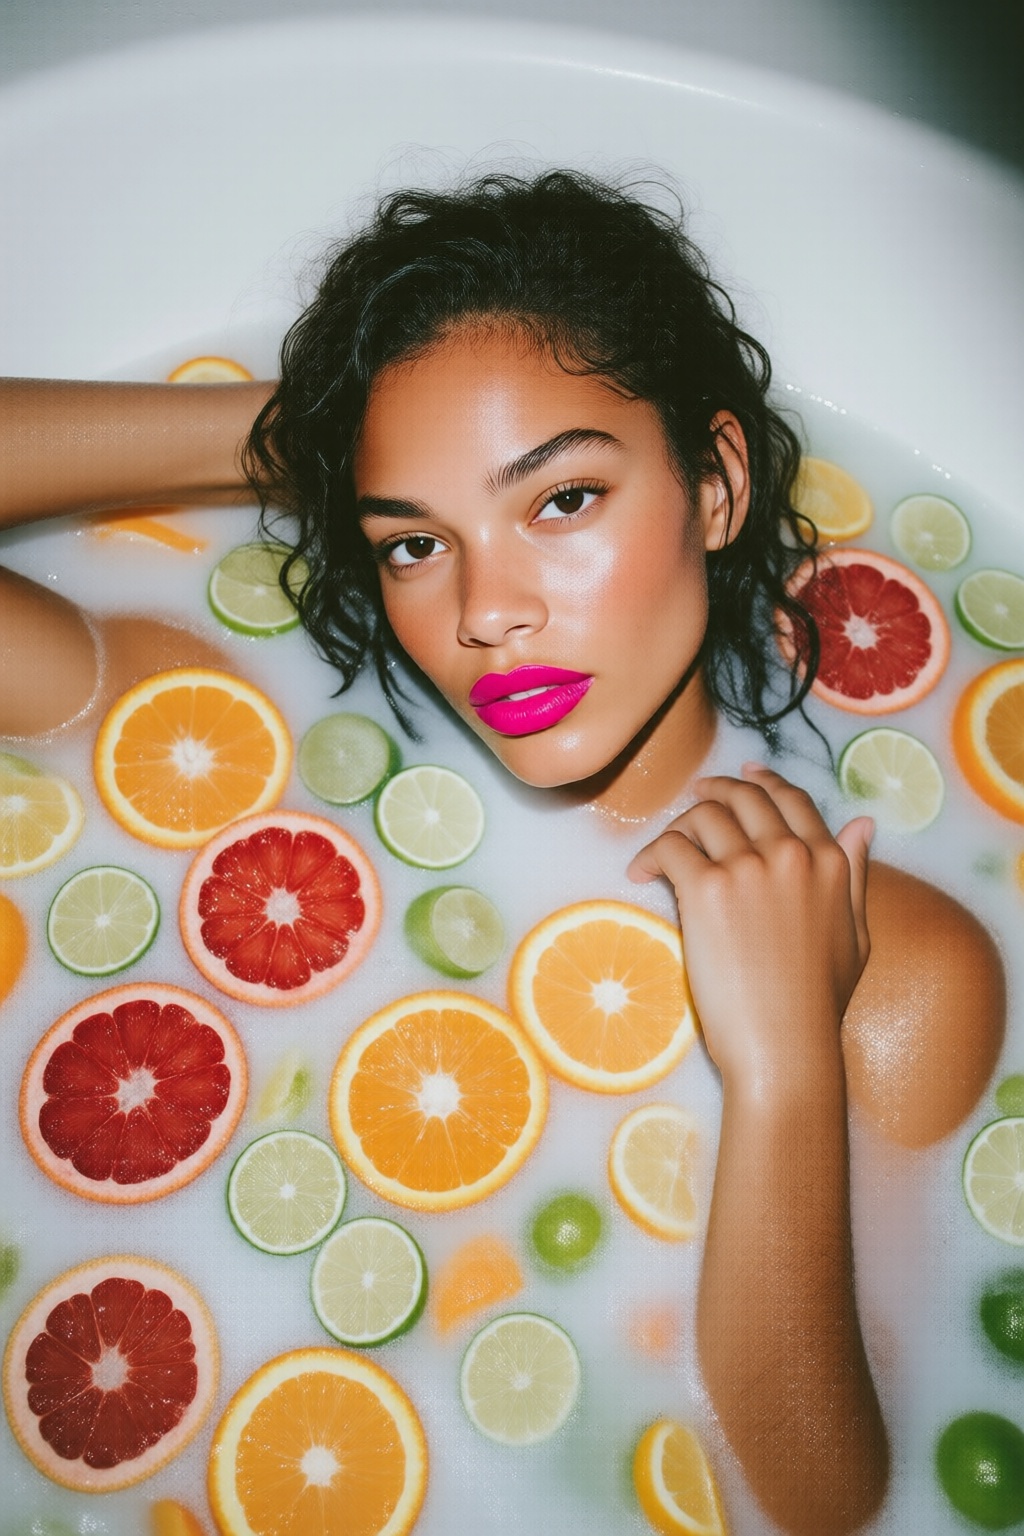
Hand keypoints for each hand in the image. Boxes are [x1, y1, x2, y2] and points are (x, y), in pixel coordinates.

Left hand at [626, 763, 872, 1092]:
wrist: (787, 1043)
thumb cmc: (820, 1002)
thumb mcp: (856, 934)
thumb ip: (855, 875)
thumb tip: (864, 824)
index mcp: (828, 862)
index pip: (793, 801)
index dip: (765, 782)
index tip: (744, 777)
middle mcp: (790, 854)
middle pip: (746, 798)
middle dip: (717, 791)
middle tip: (697, 797)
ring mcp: (747, 868)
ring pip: (705, 814)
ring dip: (681, 824)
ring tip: (666, 847)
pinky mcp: (706, 889)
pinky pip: (671, 847)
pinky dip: (651, 854)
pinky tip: (642, 873)